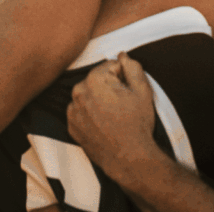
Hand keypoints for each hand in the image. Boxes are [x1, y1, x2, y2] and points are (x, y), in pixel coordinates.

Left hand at [67, 53, 157, 183]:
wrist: (129, 158)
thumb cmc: (137, 124)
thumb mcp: (143, 90)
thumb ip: (132, 66)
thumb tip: (123, 55)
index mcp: (94, 79)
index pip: (110, 66)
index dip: (123, 76)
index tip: (128, 91)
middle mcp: (78, 92)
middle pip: (97, 79)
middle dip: (109, 87)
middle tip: (122, 105)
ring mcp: (72, 110)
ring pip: (88, 94)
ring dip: (98, 99)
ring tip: (113, 115)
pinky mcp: (71, 125)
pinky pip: (81, 111)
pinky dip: (90, 113)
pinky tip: (103, 123)